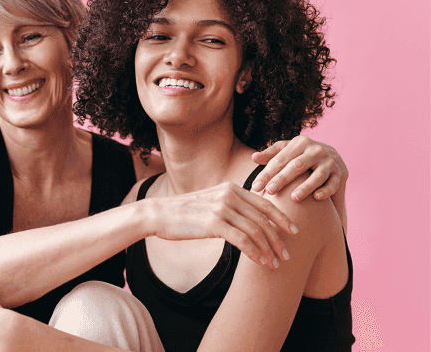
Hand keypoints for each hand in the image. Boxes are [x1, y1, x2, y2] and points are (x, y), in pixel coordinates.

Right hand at [148, 182, 298, 269]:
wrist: (159, 213)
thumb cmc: (185, 211)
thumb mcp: (211, 201)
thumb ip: (230, 205)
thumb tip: (249, 218)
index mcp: (231, 188)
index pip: (265, 203)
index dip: (282, 218)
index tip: (293, 232)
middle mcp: (229, 195)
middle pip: (264, 218)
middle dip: (278, 239)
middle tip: (286, 255)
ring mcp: (221, 208)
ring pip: (255, 231)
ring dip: (268, 250)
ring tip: (274, 264)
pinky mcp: (213, 223)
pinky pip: (242, 240)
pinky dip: (254, 252)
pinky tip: (259, 262)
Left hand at [251, 136, 348, 201]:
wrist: (332, 158)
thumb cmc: (302, 156)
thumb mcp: (287, 151)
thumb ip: (271, 155)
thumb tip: (253, 157)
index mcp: (300, 142)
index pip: (280, 159)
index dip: (266, 173)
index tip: (255, 186)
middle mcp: (316, 149)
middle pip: (296, 165)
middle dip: (282, 179)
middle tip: (269, 191)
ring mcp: (330, 161)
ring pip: (317, 174)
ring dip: (305, 186)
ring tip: (293, 198)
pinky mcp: (341, 173)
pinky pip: (333, 183)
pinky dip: (326, 190)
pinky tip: (316, 198)